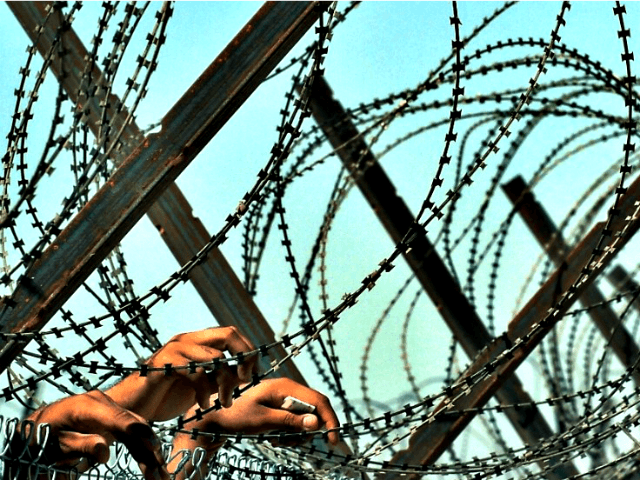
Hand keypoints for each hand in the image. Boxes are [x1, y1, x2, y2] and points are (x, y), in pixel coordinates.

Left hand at [9, 390, 167, 479]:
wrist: (38, 422)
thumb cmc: (41, 434)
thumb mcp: (55, 442)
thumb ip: (80, 445)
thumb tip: (104, 453)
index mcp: (88, 405)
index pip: (118, 418)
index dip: (137, 433)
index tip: (152, 447)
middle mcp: (104, 403)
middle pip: (135, 424)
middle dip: (150, 449)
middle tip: (159, 473)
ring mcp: (110, 410)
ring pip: (138, 430)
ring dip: (150, 453)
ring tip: (161, 475)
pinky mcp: (113, 420)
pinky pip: (132, 434)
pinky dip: (143, 450)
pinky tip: (153, 464)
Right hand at [107, 327, 258, 420]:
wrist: (131, 408)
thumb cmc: (166, 396)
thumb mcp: (202, 385)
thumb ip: (221, 376)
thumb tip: (246, 373)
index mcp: (196, 342)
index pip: (231, 333)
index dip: (247, 350)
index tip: (252, 373)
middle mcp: (187, 340)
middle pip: (228, 333)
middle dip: (243, 356)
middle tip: (245, 379)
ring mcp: (174, 350)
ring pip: (216, 356)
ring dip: (226, 382)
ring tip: (224, 402)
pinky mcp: (163, 365)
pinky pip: (196, 372)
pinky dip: (205, 390)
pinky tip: (202, 404)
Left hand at [169, 378, 339, 478]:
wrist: (213, 416)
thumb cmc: (235, 415)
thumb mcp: (262, 420)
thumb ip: (290, 421)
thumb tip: (317, 422)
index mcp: (285, 387)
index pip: (318, 400)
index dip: (329, 419)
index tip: (333, 440)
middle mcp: (287, 389)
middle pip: (314, 410)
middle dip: (309, 431)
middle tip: (291, 443)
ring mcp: (283, 397)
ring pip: (305, 418)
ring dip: (297, 434)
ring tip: (278, 441)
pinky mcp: (279, 406)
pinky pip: (294, 421)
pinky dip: (290, 433)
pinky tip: (275, 437)